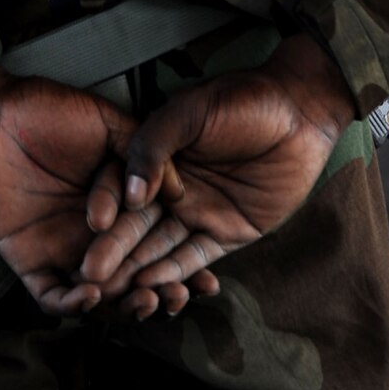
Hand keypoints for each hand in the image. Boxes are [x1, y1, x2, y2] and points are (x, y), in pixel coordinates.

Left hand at [0, 68, 214, 318]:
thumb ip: (141, 157)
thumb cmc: (46, 109)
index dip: (182, 264)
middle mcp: (94, 234)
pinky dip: (73, 306)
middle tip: (177, 297)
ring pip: (101, 296)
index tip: (208, 281)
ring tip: (144, 299)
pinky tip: (92, 295)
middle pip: (134, 276)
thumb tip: (179, 193)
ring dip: (124, 305)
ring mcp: (63, 250)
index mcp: (117, 204)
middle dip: (160, 293)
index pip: (155, 244)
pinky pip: (53, 298)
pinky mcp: (30, 262)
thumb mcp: (105, 124)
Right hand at [80, 36, 355, 300]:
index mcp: (156, 156)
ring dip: (137, 267)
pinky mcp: (228, 234)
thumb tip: (129, 191)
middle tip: (89, 273)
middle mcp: (171, 189)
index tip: (90, 225)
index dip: (104, 205)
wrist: (300, 113)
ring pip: (161, 246)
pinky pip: (196, 257)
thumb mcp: (190, 112)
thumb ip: (155, 145)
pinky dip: (175, 272)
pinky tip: (152, 285)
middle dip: (112, 249)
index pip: (120, 185)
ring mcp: (199, 213)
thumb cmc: (242, 101)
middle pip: (135, 222)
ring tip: (113, 289)